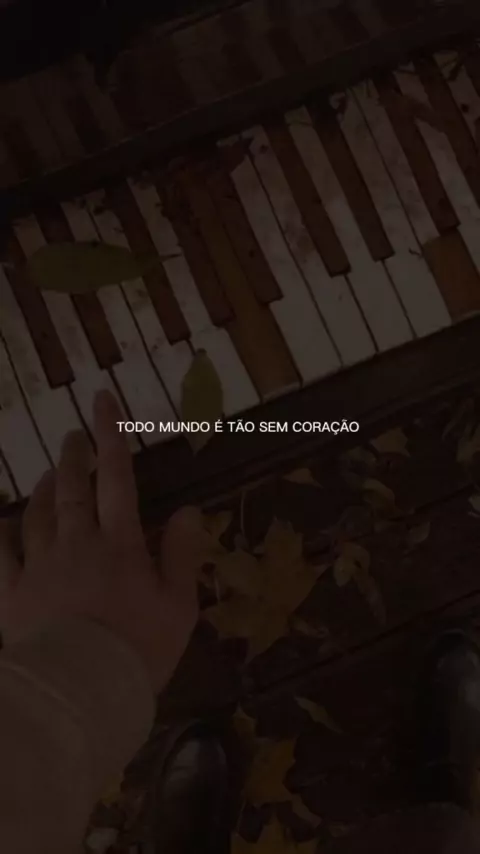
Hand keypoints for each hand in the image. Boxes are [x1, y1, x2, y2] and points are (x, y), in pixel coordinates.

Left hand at [0, 390, 202, 691]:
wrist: (82, 694)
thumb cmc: (139, 651)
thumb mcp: (179, 607)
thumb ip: (183, 555)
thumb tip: (191, 509)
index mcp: (120, 545)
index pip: (117, 479)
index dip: (111, 437)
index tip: (102, 402)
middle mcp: (77, 545)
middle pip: (72, 489)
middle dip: (73, 456)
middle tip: (72, 435)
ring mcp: (39, 568)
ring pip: (37, 515)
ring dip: (43, 490)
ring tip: (49, 475)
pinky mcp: (11, 596)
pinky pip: (1, 556)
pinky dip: (2, 534)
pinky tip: (4, 523)